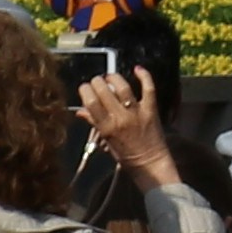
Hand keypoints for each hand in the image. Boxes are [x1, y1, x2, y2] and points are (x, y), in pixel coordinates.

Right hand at [70, 70, 176, 185]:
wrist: (150, 163)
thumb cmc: (126, 155)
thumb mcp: (106, 141)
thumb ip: (94, 123)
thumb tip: (80, 111)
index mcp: (107, 128)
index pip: (91, 103)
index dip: (86, 91)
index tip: (84, 87)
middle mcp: (120, 118)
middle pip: (105, 91)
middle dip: (97, 82)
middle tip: (96, 81)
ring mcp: (136, 112)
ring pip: (123, 87)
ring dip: (114, 78)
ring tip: (110, 76)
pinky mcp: (151, 109)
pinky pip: (148, 88)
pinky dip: (144, 76)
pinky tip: (137, 69)